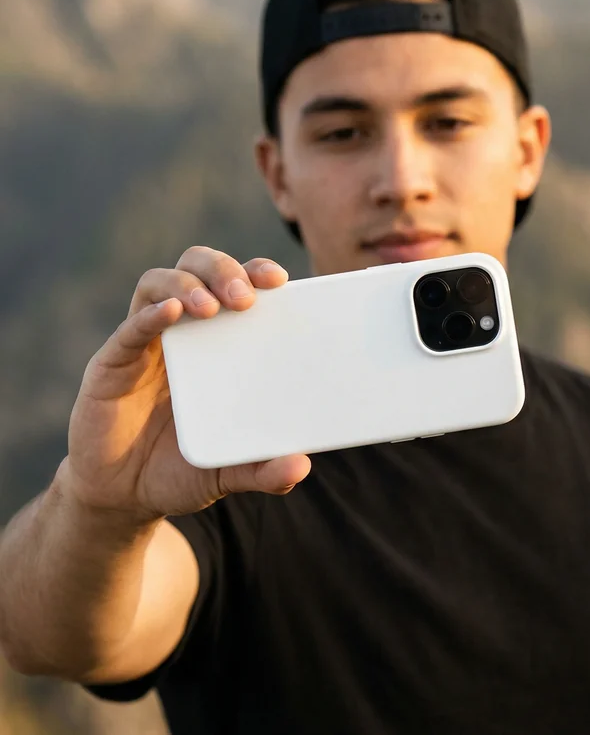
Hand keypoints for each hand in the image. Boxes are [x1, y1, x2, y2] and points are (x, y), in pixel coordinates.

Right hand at [63, 247, 310, 521]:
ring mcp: (145, 344)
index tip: (279, 280)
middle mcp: (182, 332)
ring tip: (211, 307)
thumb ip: (261, 470)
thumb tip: (300, 467)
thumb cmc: (179, 471)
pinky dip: (150, 316)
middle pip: (197, 268)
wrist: (123, 497)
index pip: (235, 286)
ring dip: (187, 284)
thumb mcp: (227, 472)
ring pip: (159, 283)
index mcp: (216, 344)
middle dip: (222, 269)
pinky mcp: (112, 363)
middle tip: (245, 297)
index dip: (254, 272)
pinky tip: (172, 314)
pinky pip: (130, 329)